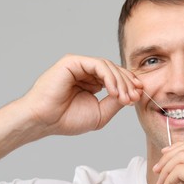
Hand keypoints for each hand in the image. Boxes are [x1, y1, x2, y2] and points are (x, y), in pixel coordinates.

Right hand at [22, 54, 142, 135]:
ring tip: (124, 98)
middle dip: (128, 84)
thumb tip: (132, 93)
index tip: (139, 96)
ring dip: (121, 82)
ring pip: (109, 66)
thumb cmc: (68, 119)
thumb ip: (116, 102)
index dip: (130, 85)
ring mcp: (80, 66)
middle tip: (135, 97)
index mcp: (93, 83)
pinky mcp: (73, 62)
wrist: (45, 121)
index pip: (116, 79)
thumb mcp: (101, 113)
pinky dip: (109, 77)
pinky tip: (113, 91)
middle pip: (115, 71)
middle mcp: (87, 73)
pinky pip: (98, 65)